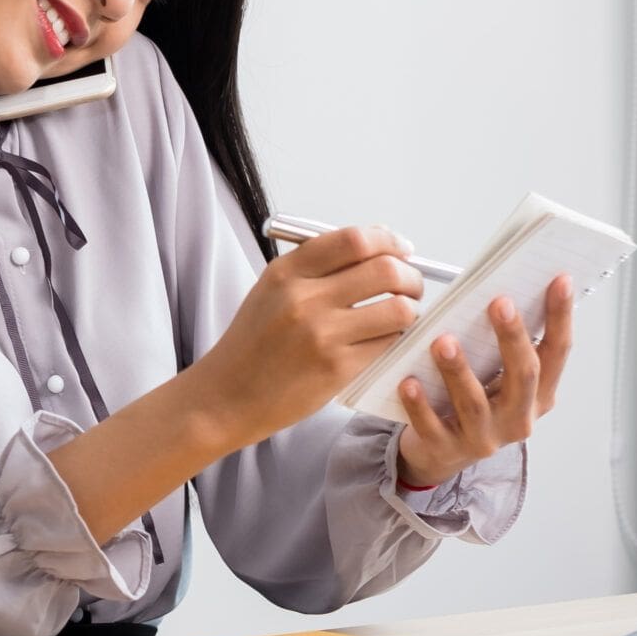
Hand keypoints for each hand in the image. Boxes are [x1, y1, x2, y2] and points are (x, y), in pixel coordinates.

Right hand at [189, 224, 423, 449]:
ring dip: (408, 309)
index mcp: (286, 272)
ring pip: (397, 309)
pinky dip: (394, 338)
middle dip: (409, 275)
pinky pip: (387, 343)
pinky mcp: (337, 369)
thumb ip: (317, 268)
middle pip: (385, 270)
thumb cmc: (252, 344)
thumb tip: (378, 248)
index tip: (401, 250)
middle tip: (410, 285)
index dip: (389, 241)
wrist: (226, 396)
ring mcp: (322, 335)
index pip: (355, 240)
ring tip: (400, 315)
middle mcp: (304, 298)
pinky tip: (382, 339)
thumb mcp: (271, 291)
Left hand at [393, 274, 575, 488]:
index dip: (560, 316)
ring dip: (459, 371)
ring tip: (444, 342)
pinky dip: (419, 404)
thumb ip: (504, 345)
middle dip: (512, 338)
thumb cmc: (475, 401)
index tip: (560, 280)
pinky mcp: (447, 449)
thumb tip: (503, 290)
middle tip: (499, 302)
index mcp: (539, 395)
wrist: (441, 451)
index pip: (556, 352)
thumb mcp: (499, 375)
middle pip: (523, 376)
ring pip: (475, 404)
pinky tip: (408, 382)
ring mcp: (483, 438)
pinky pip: (432, 426)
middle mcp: (518, 418)